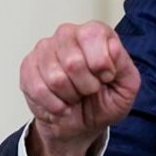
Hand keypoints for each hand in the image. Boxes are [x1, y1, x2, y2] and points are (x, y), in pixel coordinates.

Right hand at [20, 21, 140, 155]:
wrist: (80, 123)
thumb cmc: (104, 101)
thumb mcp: (126, 87)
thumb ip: (124, 65)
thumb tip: (113, 47)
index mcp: (95, 32)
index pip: (93, 35)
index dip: (102, 64)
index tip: (106, 77)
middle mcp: (68, 34)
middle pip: (73, 61)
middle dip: (86, 86)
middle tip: (90, 90)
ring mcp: (45, 49)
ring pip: (55, 78)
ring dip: (69, 97)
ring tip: (75, 95)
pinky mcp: (28, 66)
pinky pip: (37, 89)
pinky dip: (54, 105)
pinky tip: (61, 104)